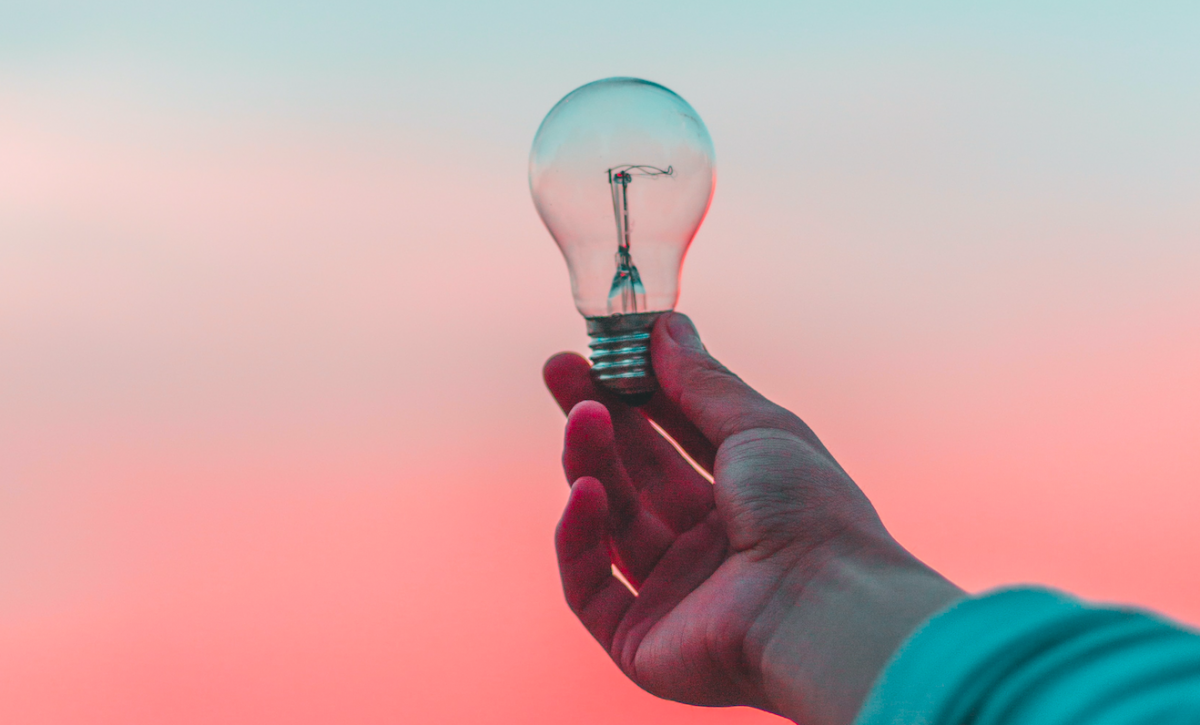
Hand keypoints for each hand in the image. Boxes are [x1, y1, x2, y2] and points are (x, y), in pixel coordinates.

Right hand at [544, 313, 962, 724]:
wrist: (823, 608)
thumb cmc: (808, 512)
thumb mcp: (758, 427)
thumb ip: (702, 381)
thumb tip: (666, 326)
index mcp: (746, 499)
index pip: (675, 437)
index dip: (637, 394)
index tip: (600, 351)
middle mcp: (709, 546)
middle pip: (635, 474)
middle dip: (597, 419)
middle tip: (559, 369)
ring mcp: (674, 594)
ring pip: (611, 522)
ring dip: (590, 464)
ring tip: (582, 416)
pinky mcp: (639, 640)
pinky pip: (589, 587)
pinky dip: (579, 538)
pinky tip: (584, 491)